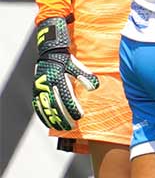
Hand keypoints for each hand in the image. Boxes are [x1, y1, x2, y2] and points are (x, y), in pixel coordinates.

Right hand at [31, 17, 99, 131]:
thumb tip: (95, 88)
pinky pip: (37, 105)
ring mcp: (39, 88)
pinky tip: (48, 122)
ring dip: (53, 119)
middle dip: (63, 117)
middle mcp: (47, 84)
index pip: (66, 97)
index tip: (79, 116)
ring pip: (46, 108)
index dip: (72, 108)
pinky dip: (43, 115)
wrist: (49, 50)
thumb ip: (85, 76)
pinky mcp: (35, 90)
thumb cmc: (65, 58)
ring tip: (61, 127)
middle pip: (55, 105)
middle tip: (71, 126)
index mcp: (58, 78)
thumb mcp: (76, 64)